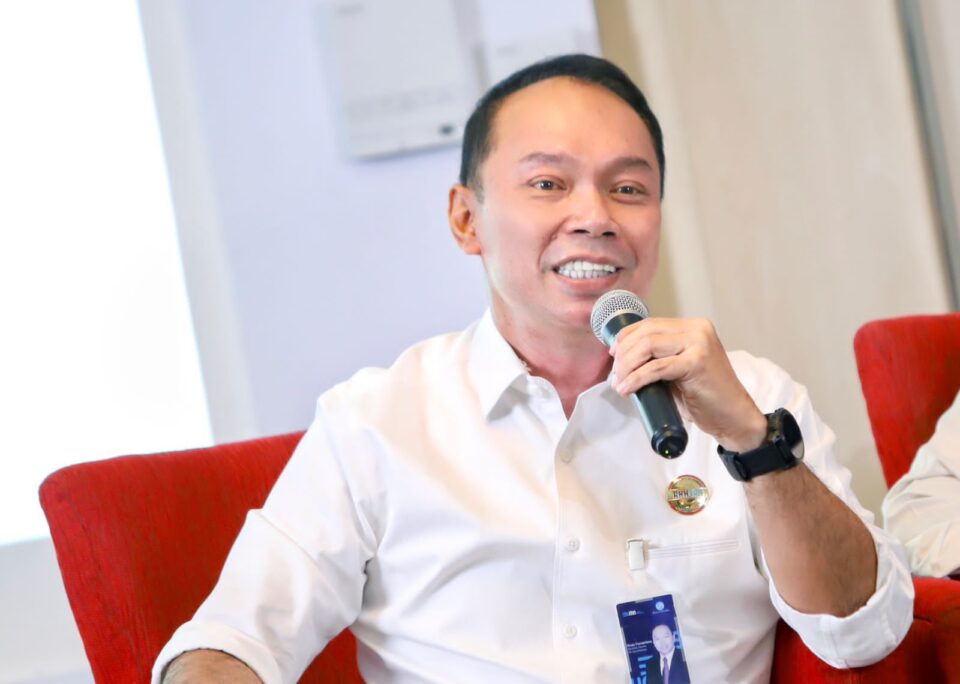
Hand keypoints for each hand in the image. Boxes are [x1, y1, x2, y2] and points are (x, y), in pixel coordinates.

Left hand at [609, 317, 765, 451]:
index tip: (613, 355)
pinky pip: (656, 367)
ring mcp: (699, 344)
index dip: (626, 337)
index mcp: (693, 327)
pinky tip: (627, 389)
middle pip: (646, 333)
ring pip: (648, 346)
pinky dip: (636, 378)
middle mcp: (697, 329)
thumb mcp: (679, 370)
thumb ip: (660, 358)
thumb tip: (623, 361)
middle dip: (623, 354)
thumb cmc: (706, 398)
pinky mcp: (697, 362)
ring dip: (627, 366)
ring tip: (619, 383)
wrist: (734, 418)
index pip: (650, 324)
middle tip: (615, 375)